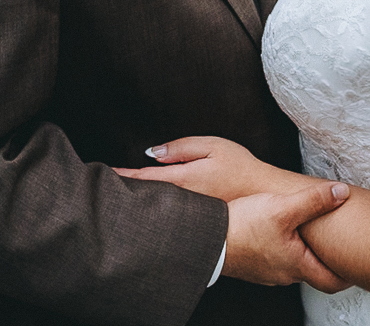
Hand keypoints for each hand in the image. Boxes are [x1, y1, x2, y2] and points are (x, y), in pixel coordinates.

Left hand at [114, 136, 293, 201]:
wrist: (266, 197)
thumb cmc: (242, 169)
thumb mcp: (213, 146)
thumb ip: (181, 148)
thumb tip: (153, 152)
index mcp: (184, 180)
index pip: (145, 180)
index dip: (123, 177)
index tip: (105, 175)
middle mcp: (183, 202)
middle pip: (146, 199)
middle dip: (126, 194)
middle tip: (103, 190)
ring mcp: (190, 216)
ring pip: (157, 210)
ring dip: (140, 204)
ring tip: (121, 200)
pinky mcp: (198, 223)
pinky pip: (172, 217)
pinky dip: (158, 212)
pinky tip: (151, 211)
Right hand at [221, 182, 352, 292]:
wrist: (206, 238)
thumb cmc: (243, 227)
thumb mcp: (283, 208)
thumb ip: (314, 200)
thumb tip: (341, 192)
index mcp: (297, 265)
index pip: (332, 282)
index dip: (347, 275)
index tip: (357, 266)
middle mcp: (283, 274)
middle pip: (313, 271)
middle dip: (325, 258)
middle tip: (337, 245)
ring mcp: (266, 271)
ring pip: (292, 264)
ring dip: (302, 251)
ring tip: (308, 233)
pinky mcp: (252, 264)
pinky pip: (274, 258)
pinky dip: (283, 248)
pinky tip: (278, 231)